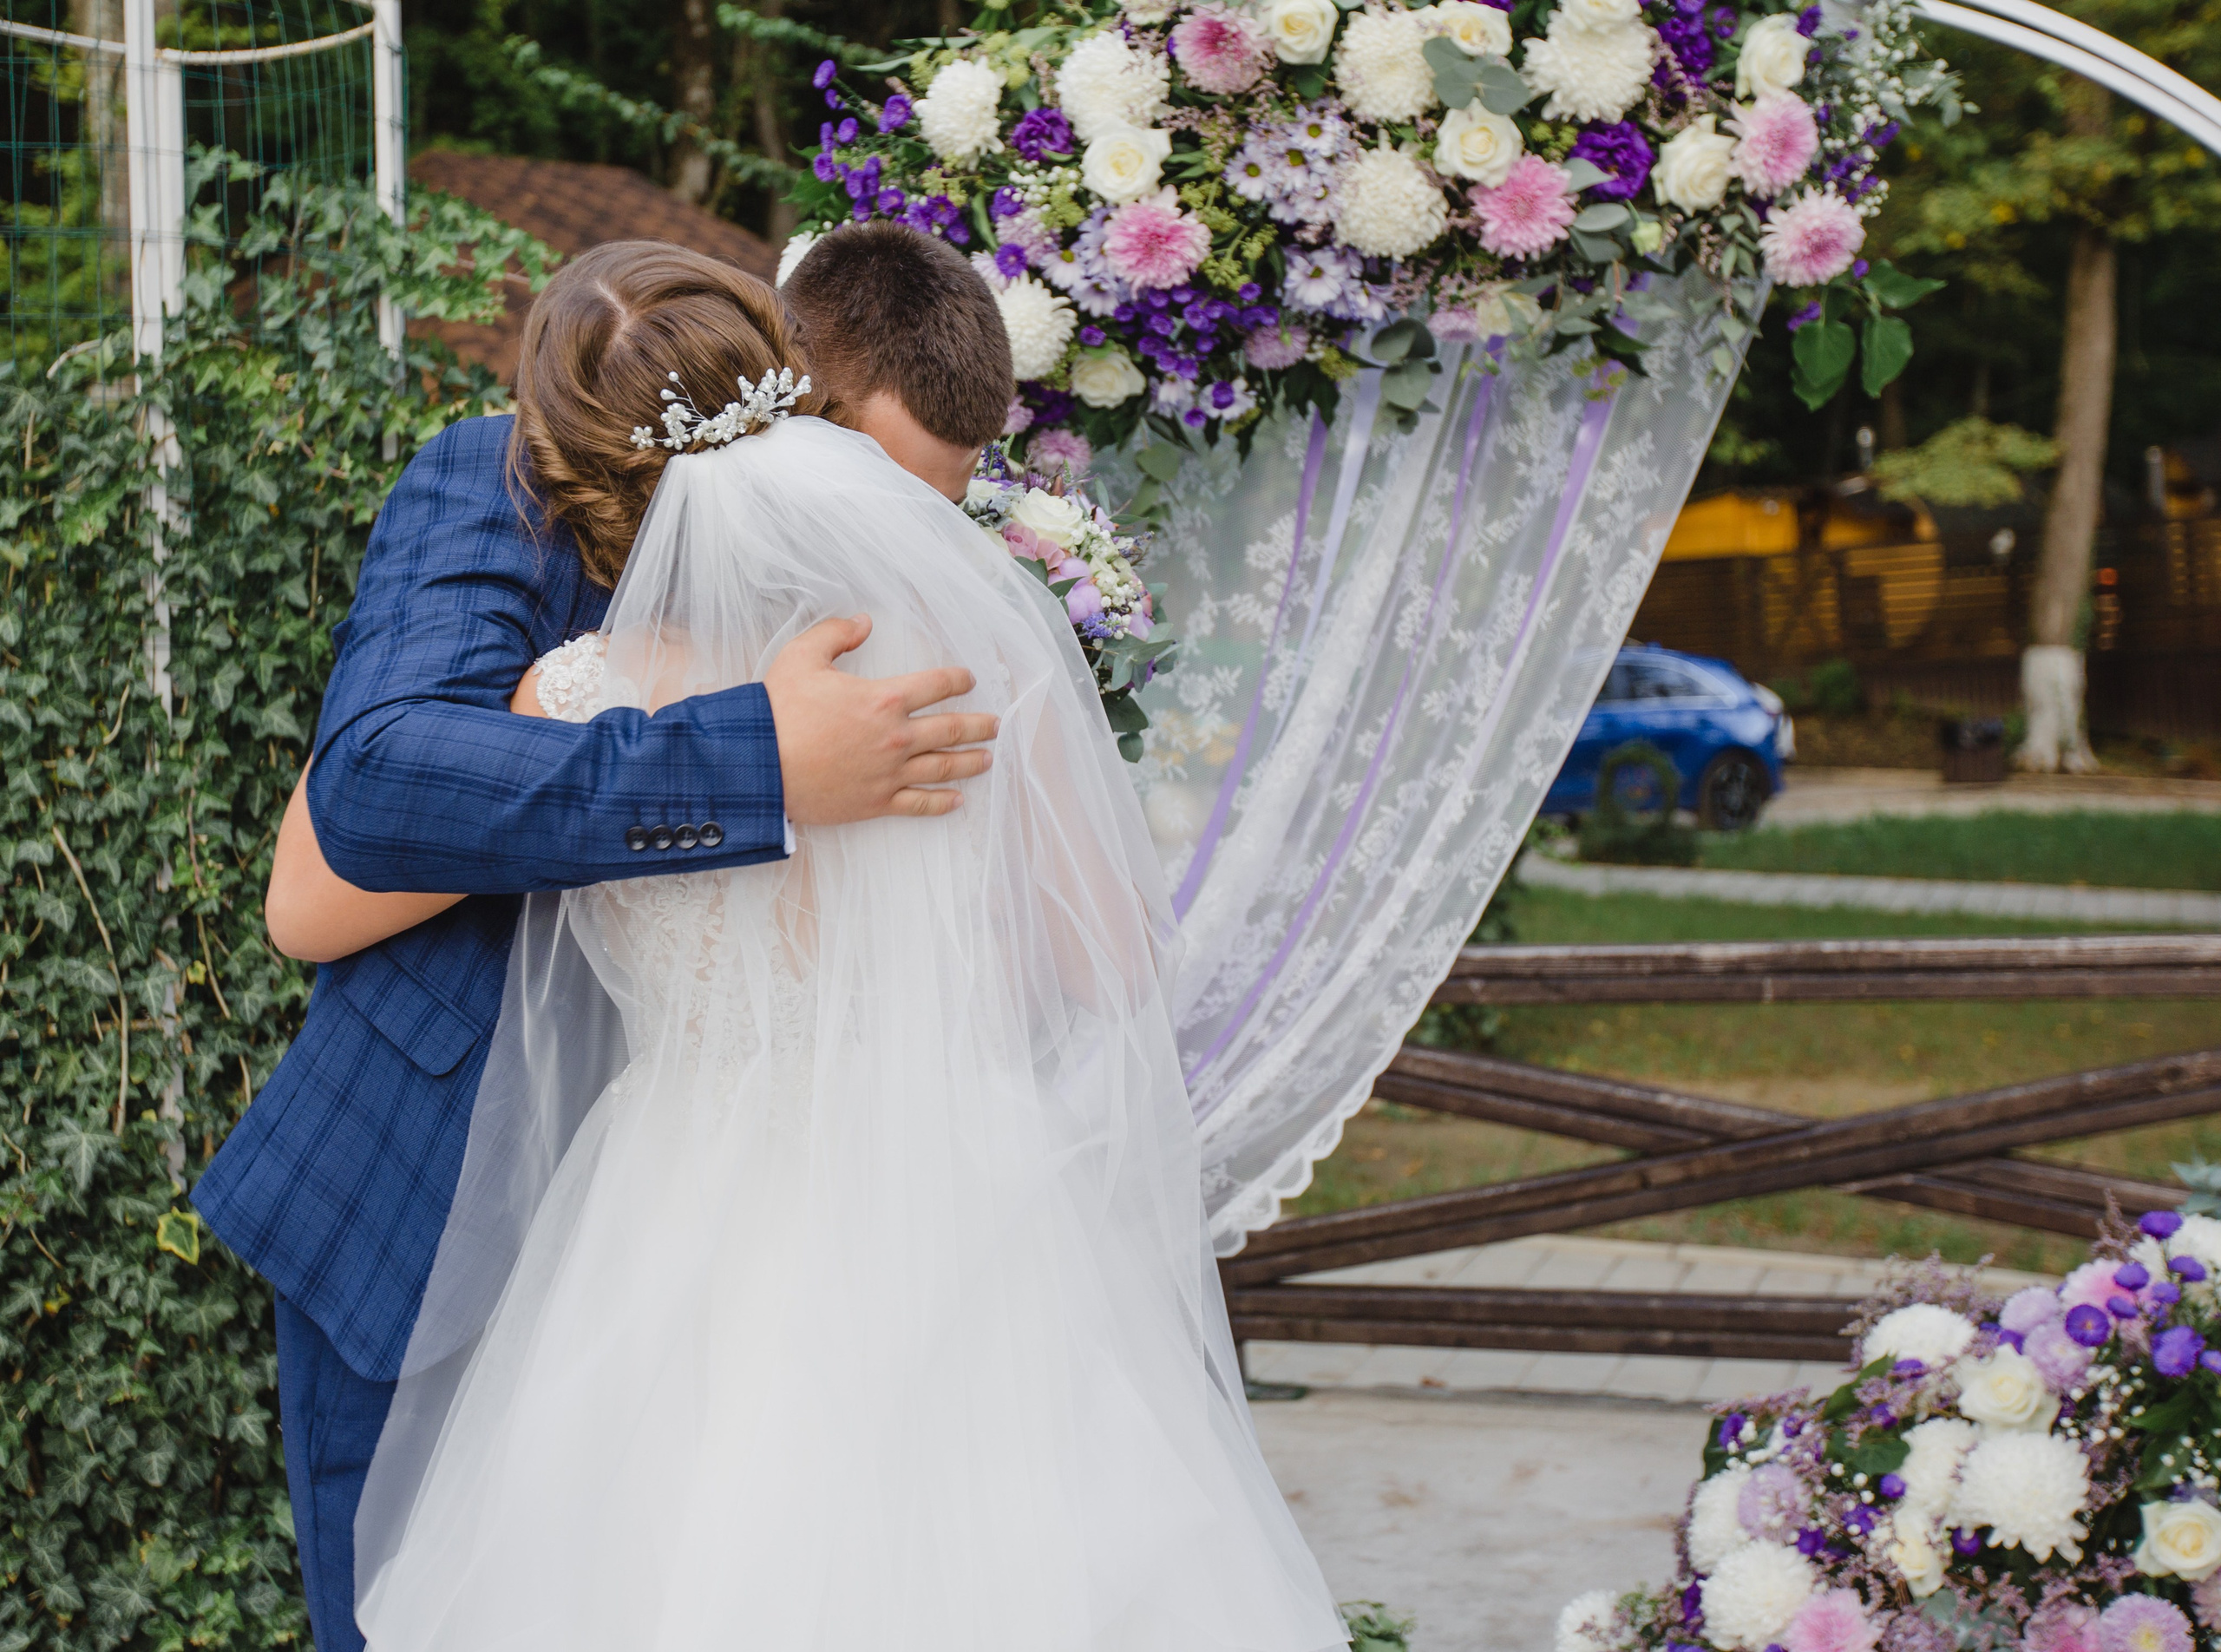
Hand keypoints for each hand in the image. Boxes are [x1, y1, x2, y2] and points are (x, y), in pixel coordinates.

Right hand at [763, 615, 997, 823]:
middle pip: (952, 729)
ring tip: (988, 759)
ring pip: (944, 767)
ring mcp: (890, 773)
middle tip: (995, 725)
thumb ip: (836, 633)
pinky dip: (941, 803)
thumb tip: (863, 621)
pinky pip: (919, 804)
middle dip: (979, 726)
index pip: (937, 685)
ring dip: (970, 762)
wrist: (758, 765)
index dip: (958, 680)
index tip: (969, 680)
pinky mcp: (876, 803)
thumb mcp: (802, 656)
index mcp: (884, 698)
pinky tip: (957, 800)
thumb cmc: (778, 711)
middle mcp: (896, 737)